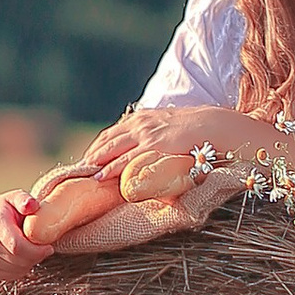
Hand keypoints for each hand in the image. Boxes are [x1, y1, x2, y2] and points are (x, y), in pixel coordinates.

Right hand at [0, 191, 50, 280]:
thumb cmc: (9, 208)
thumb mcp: (16, 197)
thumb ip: (24, 200)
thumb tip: (31, 205)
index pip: (17, 246)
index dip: (37, 250)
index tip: (49, 247)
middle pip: (19, 260)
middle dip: (36, 256)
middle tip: (42, 247)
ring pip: (16, 270)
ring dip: (30, 263)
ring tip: (31, 249)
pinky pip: (11, 276)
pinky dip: (21, 269)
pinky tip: (22, 257)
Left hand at [91, 103, 269, 173]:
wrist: (215, 125)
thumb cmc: (198, 130)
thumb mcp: (172, 128)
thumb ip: (159, 135)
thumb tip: (155, 150)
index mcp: (144, 118)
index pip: (114, 132)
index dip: (100, 146)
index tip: (90, 159)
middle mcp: (140, 123)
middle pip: (107, 139)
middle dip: (93, 154)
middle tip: (80, 170)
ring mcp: (146, 133)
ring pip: (112, 148)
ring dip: (96, 162)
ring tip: (84, 175)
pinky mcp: (153, 145)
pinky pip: (126, 158)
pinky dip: (110, 168)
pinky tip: (101, 177)